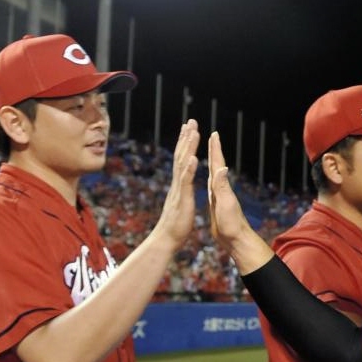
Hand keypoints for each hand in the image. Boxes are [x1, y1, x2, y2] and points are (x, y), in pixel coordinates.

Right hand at [154, 119, 199, 247]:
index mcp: (180, 185)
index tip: (190, 129)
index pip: (182, 160)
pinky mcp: (182, 199)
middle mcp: (178, 184)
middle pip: (181, 156)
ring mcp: (179, 190)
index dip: (186, 145)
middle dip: (186, 138)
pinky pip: (186, 181)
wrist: (167, 240)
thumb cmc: (174, 226)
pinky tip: (194, 157)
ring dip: (188, 147)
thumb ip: (181, 193)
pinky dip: (189, 169)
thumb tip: (181, 184)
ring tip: (193, 132)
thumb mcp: (181, 205)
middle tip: (191, 121)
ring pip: (183, 164)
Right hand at [208, 132, 273, 273]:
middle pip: (216, 165)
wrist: (235, 240)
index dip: (215, 149)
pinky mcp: (215, 204)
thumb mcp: (226, 204)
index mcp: (221, 186)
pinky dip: (209, 177)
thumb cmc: (231, 224)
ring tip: (208, 152)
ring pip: (213, 173)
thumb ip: (222, 186)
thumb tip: (223, 167)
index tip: (214, 134)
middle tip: (211, 136)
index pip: (217, 163)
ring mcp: (218, 195)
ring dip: (211, 161)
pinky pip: (211, 185)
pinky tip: (208, 177)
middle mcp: (220, 188)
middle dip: (213, 150)